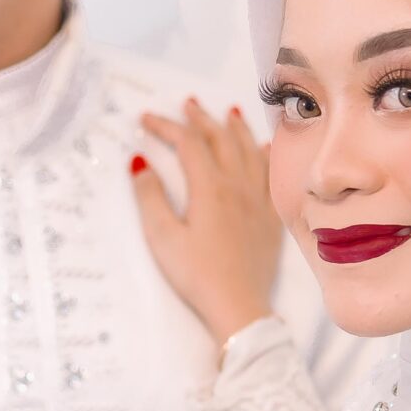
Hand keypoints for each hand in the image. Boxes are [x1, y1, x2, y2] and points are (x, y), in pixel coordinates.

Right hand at [131, 98, 284, 351]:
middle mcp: (237, 185)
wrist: (239, 306)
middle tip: (187, 104)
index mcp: (209, 187)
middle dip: (201, 118)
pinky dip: (264, 154)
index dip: (166, 126)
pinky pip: (269, 174)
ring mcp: (258, 200)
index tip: (147, 119)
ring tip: (228, 112)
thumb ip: (150, 197)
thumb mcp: (162, 237)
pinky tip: (264, 147)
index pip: (187, 143)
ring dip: (235, 128)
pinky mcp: (270, 216)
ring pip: (249, 151)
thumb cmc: (196, 275)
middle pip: (220, 139)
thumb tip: (140, 163)